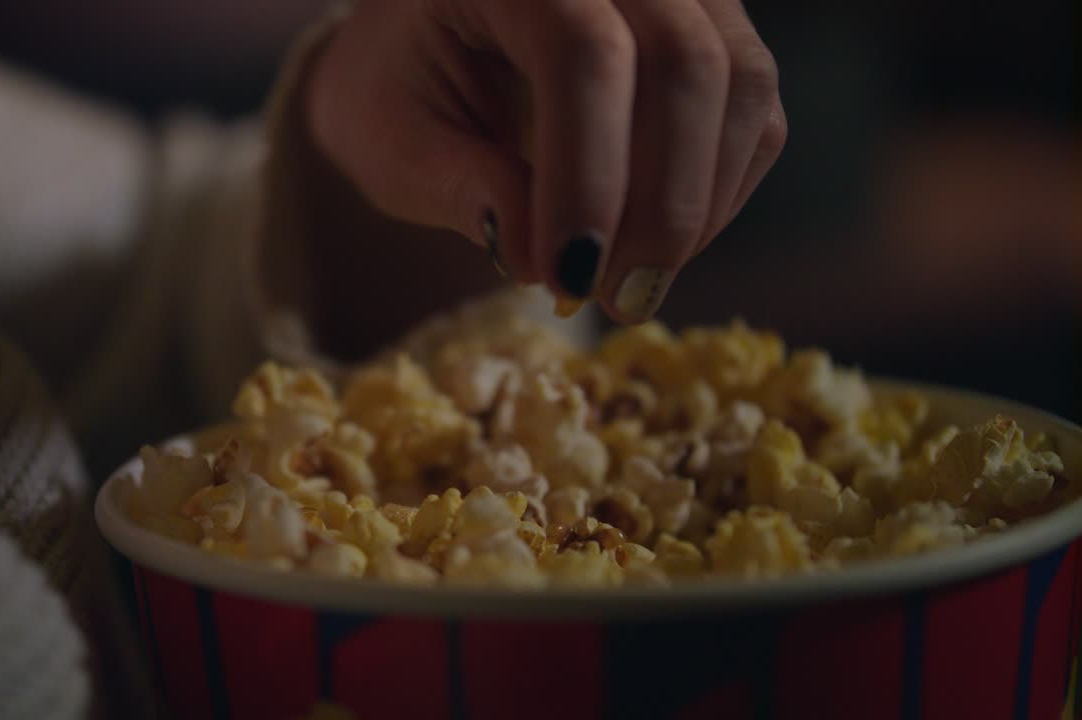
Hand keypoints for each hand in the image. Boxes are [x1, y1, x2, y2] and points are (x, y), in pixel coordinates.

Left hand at [307, 0, 785, 322]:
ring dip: (697, 206)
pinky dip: (718, 191)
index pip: (582, 51)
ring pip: (738, 83)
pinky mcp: (718, 25)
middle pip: (684, 63)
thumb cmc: (400, 85)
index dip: (588, 174)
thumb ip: (458, 186)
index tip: (568, 276)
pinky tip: (657, 244)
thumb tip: (535, 258)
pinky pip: (755, 109)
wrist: (428, 36)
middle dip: (657, 205)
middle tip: (611, 299)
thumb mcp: (392, 139)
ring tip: (630, 284)